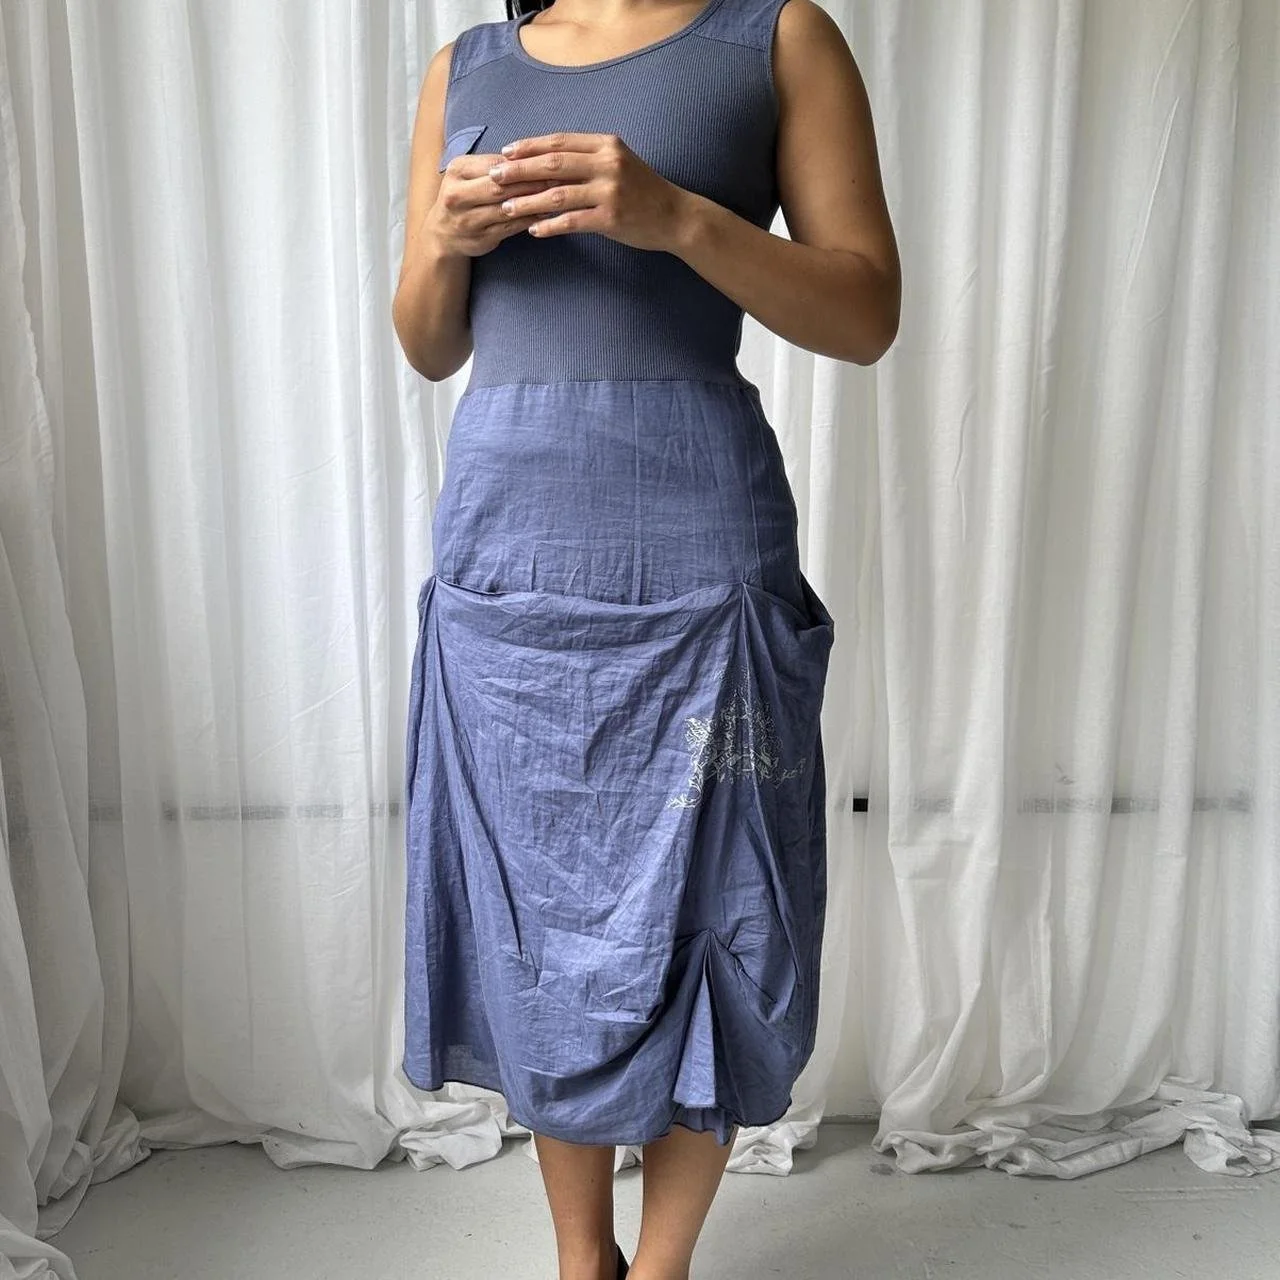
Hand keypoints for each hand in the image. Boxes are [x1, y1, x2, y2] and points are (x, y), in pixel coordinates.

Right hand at [428, 152, 561, 256]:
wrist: (443, 233)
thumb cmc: (465, 196)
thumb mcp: (471, 173)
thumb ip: (495, 164)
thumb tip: (531, 155)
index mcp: (457, 170)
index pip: (495, 164)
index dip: (522, 163)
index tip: (548, 160)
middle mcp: (457, 195)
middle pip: (499, 187)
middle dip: (530, 182)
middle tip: (558, 178)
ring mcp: (467, 220)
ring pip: (505, 209)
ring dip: (533, 202)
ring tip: (555, 196)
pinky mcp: (479, 238)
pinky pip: (509, 228)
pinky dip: (529, 220)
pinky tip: (545, 214)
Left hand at [487, 132, 689, 250]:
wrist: (675, 216)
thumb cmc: (643, 190)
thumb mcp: (618, 162)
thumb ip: (588, 158)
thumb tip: (548, 160)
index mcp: (606, 145)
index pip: (560, 141)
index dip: (529, 146)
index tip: (505, 152)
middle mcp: (607, 163)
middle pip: (553, 163)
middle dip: (519, 170)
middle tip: (494, 177)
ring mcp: (610, 191)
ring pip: (558, 193)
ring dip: (528, 201)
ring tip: (506, 208)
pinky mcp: (611, 218)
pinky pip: (572, 221)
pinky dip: (550, 225)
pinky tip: (534, 230)